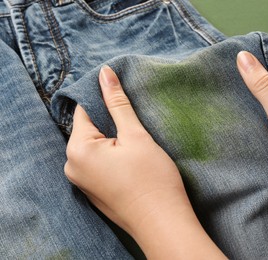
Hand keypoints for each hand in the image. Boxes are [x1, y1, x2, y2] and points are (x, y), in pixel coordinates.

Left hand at [64, 65, 224, 258]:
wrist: (162, 222)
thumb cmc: (151, 179)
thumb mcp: (135, 136)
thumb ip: (117, 103)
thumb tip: (104, 73)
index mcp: (77, 150)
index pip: (83, 110)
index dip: (103, 99)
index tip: (121, 96)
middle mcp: (72, 166)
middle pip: (88, 129)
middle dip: (109, 122)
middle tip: (134, 125)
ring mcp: (82, 182)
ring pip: (95, 146)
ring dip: (112, 139)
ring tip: (135, 144)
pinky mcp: (93, 191)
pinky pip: (98, 163)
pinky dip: (112, 156)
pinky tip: (131, 161)